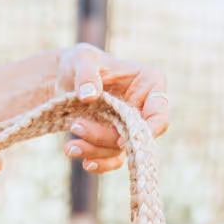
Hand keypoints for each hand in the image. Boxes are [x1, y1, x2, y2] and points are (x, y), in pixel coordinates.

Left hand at [57, 43, 168, 173]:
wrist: (64, 80)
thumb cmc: (80, 63)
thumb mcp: (81, 60)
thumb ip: (86, 74)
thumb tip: (89, 95)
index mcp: (149, 83)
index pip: (159, 114)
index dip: (148, 131)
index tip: (122, 140)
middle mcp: (144, 108)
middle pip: (134, 135)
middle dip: (104, 137)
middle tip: (76, 126)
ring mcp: (130, 127)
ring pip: (120, 150)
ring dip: (94, 150)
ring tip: (69, 146)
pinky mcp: (115, 141)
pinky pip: (112, 160)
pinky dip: (97, 163)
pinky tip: (82, 159)